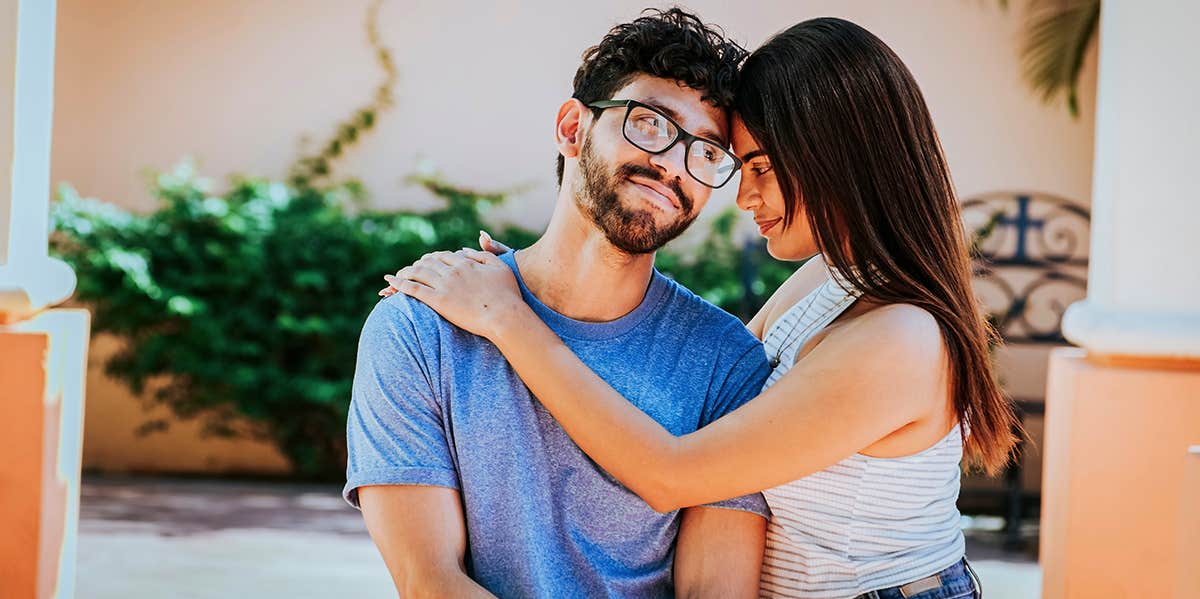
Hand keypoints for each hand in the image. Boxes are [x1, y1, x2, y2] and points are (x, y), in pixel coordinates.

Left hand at [379, 230, 510, 297]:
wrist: (504, 316)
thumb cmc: (508, 294)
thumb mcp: (500, 267)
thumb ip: (483, 254)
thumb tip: (465, 249)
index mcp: (466, 263)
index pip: (443, 256)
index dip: (433, 258)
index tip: (427, 261)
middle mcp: (452, 271)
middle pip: (428, 263)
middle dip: (417, 265)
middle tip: (410, 269)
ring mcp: (444, 285)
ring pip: (418, 273)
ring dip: (405, 272)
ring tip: (397, 276)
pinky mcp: (439, 301)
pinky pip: (414, 289)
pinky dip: (400, 284)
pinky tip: (391, 282)